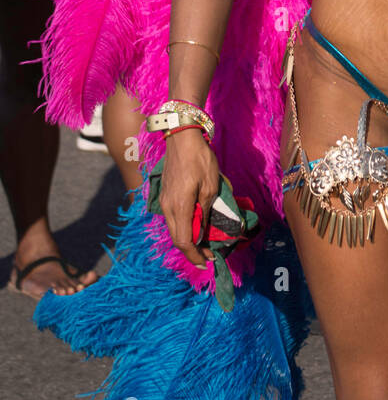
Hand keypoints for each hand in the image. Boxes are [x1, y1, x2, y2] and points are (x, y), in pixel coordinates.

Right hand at [159, 131, 220, 266]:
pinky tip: (195, 225)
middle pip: (177, 238)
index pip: (184, 241)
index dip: (195, 255)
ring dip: (187, 239)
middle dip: (192, 250)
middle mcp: (167, 207)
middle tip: (208, 255)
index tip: (207, 262)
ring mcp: (164, 200)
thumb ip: (206, 210)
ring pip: (173, 229)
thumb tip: (205, 228)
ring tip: (204, 242)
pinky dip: (183, 227)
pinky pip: (172, 218)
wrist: (181, 137)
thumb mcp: (211, 186)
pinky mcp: (164, 194)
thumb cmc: (200, 159)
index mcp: (179, 207)